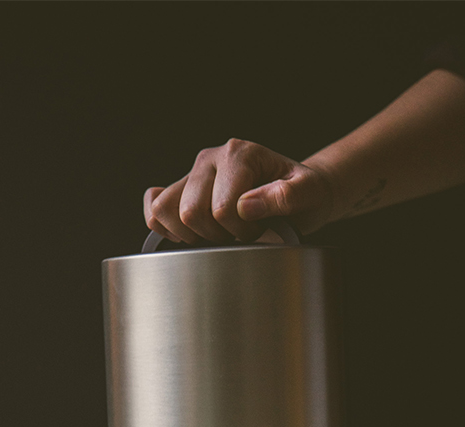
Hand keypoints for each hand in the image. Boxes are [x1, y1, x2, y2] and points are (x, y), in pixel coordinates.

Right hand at [143, 139, 337, 244]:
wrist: (299, 192)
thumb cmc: (304, 193)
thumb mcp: (309, 193)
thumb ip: (285, 197)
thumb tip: (246, 206)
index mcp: (240, 153)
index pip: (222, 208)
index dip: (242, 230)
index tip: (260, 228)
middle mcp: (211, 158)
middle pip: (191, 212)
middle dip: (217, 234)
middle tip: (240, 233)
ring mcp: (193, 173)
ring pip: (165, 210)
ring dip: (191, 234)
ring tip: (218, 232)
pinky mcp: (181, 188)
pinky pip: (155, 208)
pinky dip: (166, 227)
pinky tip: (192, 233)